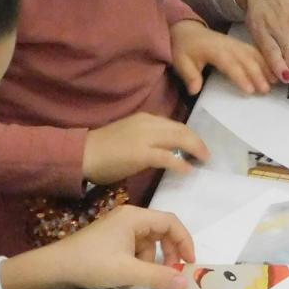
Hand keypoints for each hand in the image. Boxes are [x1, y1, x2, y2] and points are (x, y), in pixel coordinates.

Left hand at [28, 205, 195, 288]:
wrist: (55, 268)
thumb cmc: (92, 263)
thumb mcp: (128, 271)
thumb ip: (159, 276)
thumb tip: (185, 282)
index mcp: (135, 217)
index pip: (171, 222)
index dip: (184, 241)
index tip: (190, 263)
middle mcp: (129, 218)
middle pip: (160, 233)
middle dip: (167, 255)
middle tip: (170, 275)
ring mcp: (119, 229)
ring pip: (147, 245)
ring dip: (149, 263)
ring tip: (139, 281)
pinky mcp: (111, 241)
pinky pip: (134, 250)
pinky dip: (136, 265)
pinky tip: (126, 280)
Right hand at [83, 112, 209, 184]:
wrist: (82, 154)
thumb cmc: (103, 148)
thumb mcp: (130, 135)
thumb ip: (148, 138)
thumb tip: (166, 149)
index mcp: (145, 118)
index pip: (175, 124)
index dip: (190, 135)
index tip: (197, 145)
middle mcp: (148, 123)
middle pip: (182, 130)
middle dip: (197, 142)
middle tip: (206, 155)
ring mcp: (145, 138)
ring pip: (179, 139)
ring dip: (195, 149)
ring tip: (203, 160)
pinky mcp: (141, 154)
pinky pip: (168, 157)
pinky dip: (180, 163)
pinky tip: (187, 170)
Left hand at [170, 20, 269, 95]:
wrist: (187, 30)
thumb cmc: (185, 48)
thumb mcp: (182, 62)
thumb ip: (189, 76)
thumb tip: (194, 91)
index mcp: (215, 50)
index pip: (230, 64)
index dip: (241, 77)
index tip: (250, 90)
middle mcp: (229, 46)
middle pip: (246, 60)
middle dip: (258, 75)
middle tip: (266, 90)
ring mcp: (236, 44)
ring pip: (254, 55)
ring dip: (266, 67)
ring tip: (276, 82)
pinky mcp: (240, 44)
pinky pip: (255, 51)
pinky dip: (266, 60)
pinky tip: (274, 70)